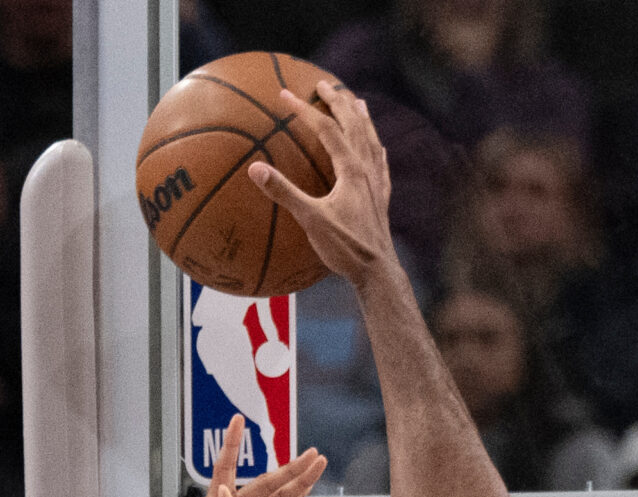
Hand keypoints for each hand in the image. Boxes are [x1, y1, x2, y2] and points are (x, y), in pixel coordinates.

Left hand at [169, 412, 323, 496]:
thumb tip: (226, 491)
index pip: (225, 468)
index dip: (232, 444)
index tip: (238, 420)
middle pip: (267, 482)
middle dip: (290, 468)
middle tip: (312, 454)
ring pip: (278, 495)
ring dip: (298, 480)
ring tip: (317, 463)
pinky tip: (308, 487)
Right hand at [246, 82, 393, 287]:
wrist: (377, 270)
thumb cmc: (345, 247)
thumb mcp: (311, 220)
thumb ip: (284, 192)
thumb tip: (256, 169)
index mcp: (350, 169)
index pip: (327, 129)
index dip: (305, 110)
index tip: (284, 95)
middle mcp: (367, 169)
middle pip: (353, 125)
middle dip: (338, 101)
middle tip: (323, 84)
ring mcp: (377, 183)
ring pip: (370, 139)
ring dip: (361, 118)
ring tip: (357, 101)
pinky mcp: (382, 198)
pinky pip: (381, 164)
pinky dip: (377, 148)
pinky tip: (379, 147)